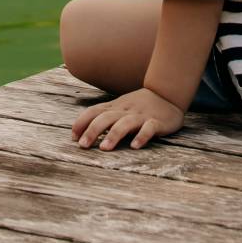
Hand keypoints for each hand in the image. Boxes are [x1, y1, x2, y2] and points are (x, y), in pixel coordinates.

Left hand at [71, 86, 186, 149]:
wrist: (168, 94)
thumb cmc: (139, 105)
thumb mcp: (120, 107)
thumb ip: (104, 116)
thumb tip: (81, 132)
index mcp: (115, 107)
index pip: (94, 111)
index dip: (82, 122)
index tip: (73, 137)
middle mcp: (126, 110)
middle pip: (106, 117)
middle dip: (93, 130)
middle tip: (83, 145)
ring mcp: (141, 115)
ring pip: (125, 123)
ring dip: (114, 135)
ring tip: (104, 148)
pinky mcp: (157, 122)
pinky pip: (149, 128)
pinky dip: (141, 136)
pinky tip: (135, 146)